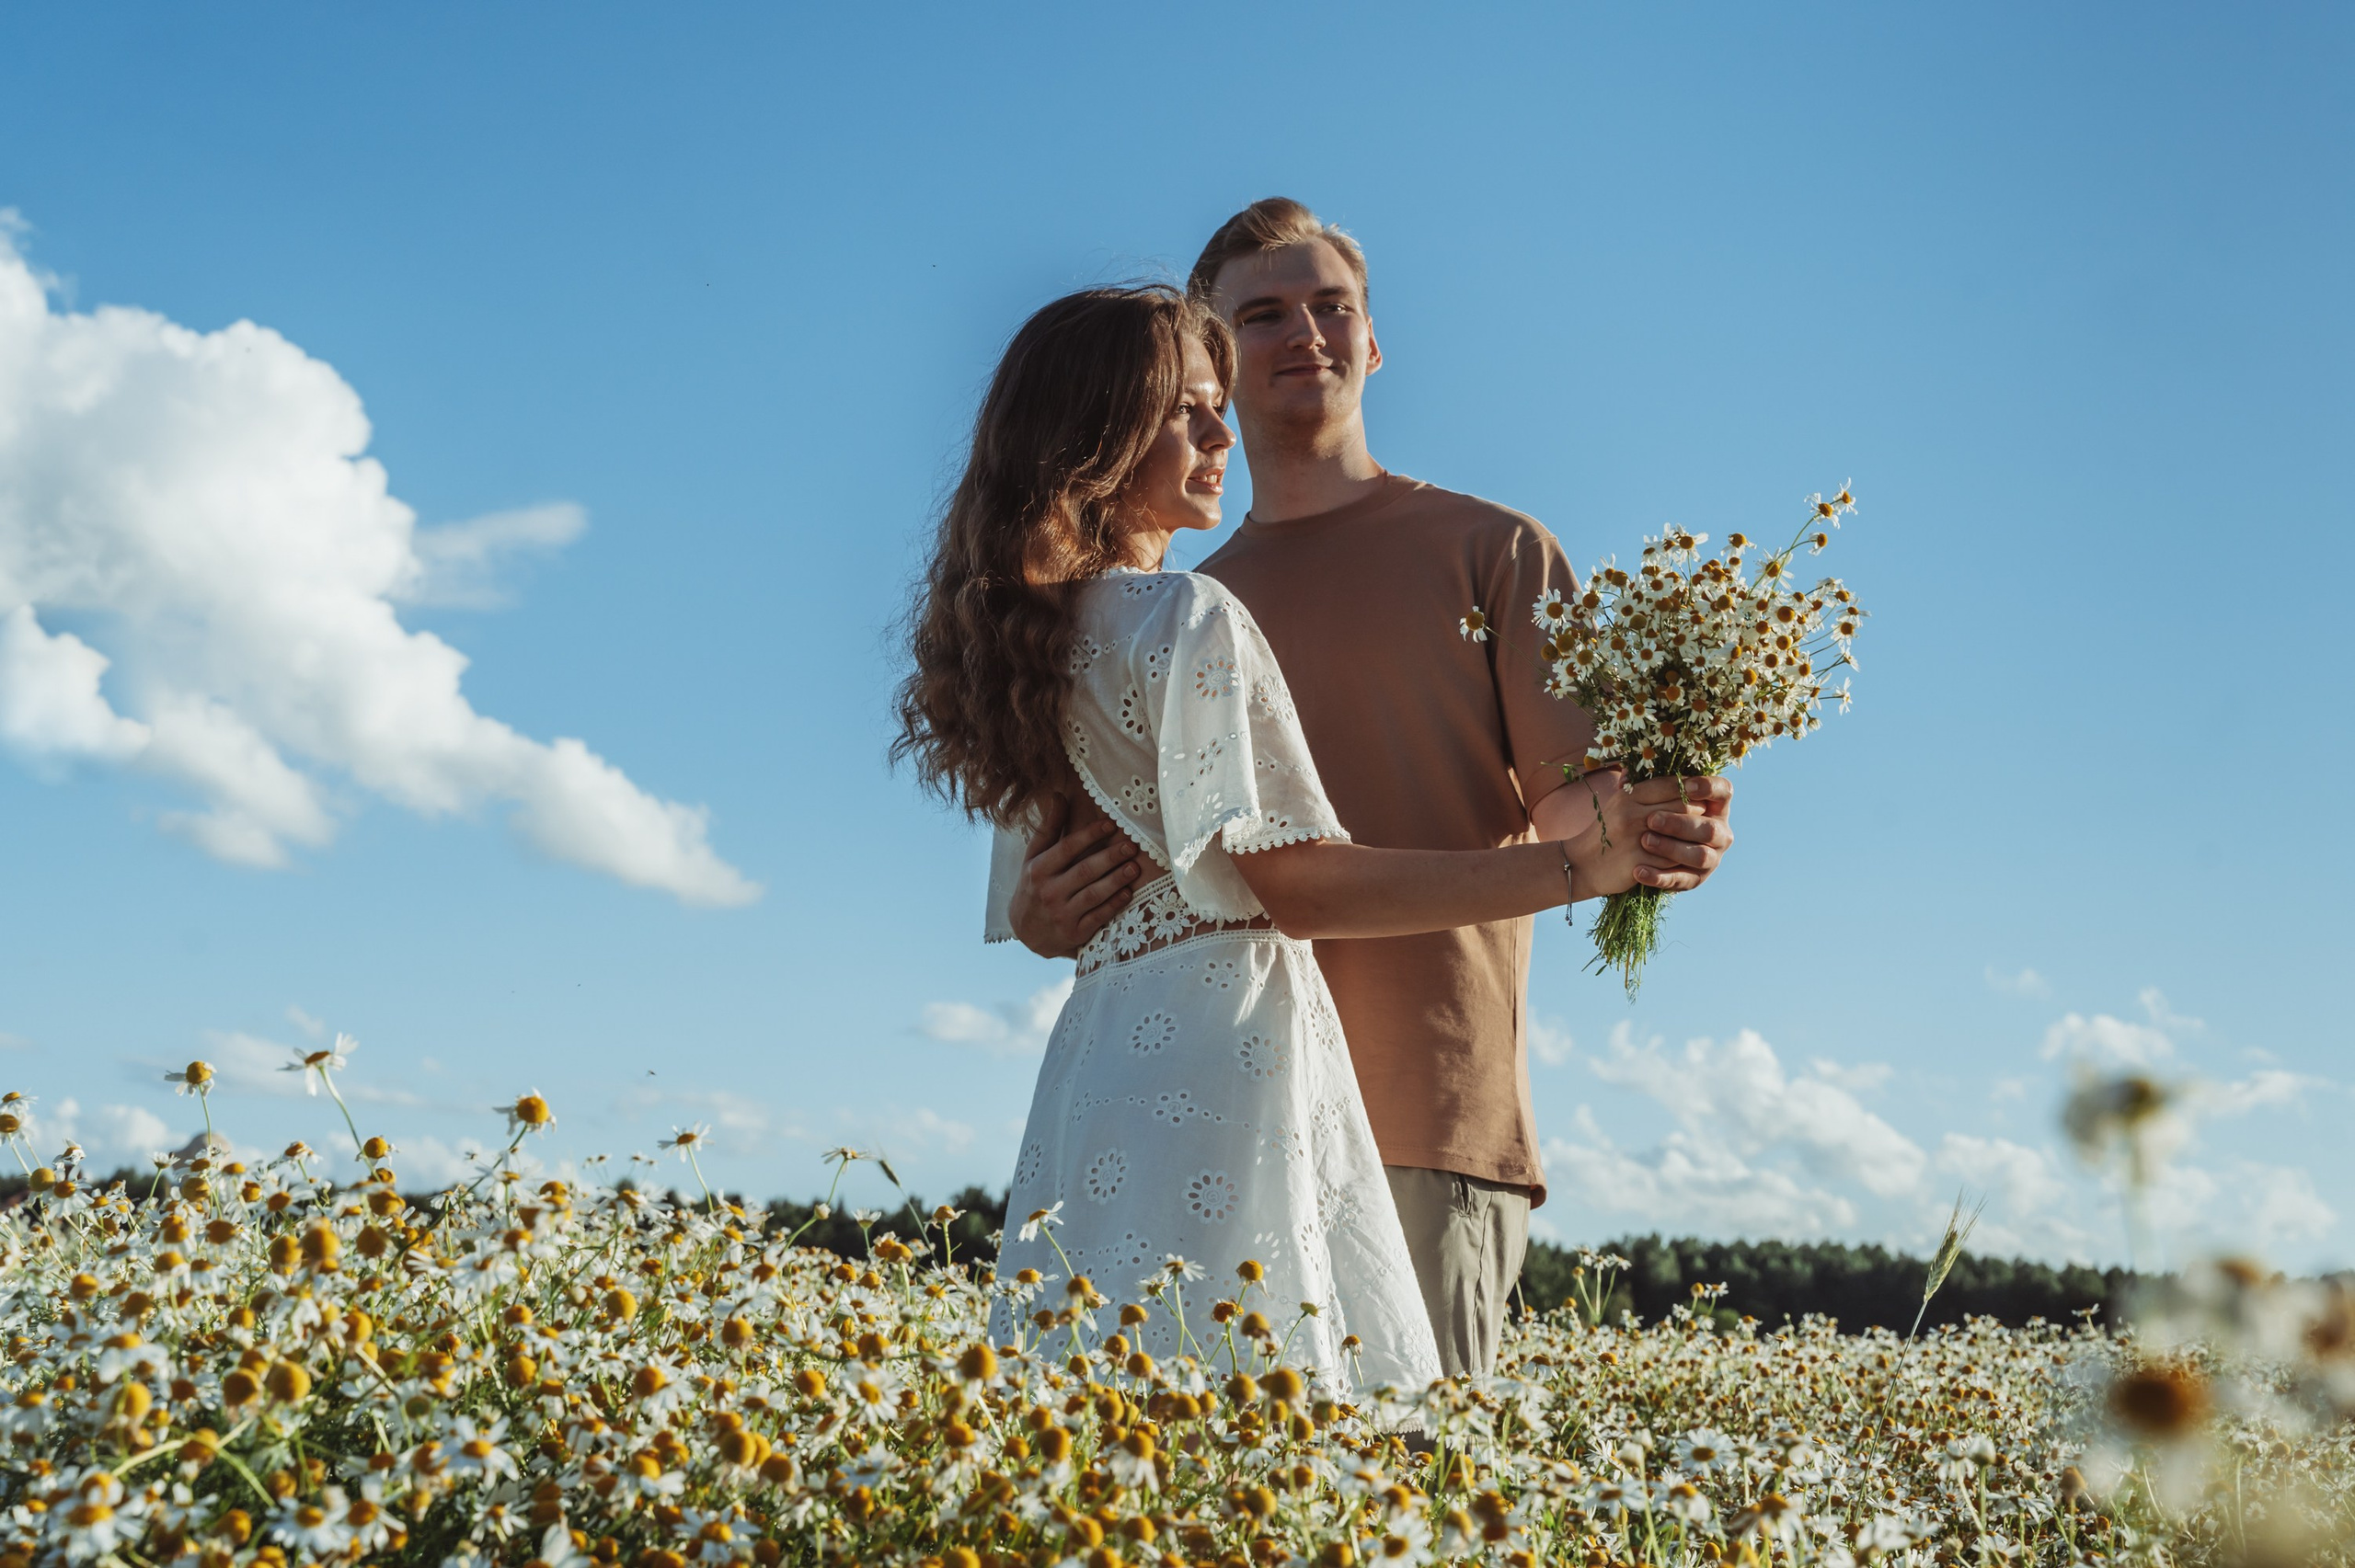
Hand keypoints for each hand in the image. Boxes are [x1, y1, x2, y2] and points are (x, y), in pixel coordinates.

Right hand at [1007, 794, 1145, 958]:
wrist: (1026, 932)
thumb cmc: (1034, 886)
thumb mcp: (1034, 857)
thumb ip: (1049, 828)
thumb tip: (1059, 795)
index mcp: (1038, 869)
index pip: (1066, 848)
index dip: (1089, 835)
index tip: (1110, 824)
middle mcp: (1048, 891)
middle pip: (1084, 871)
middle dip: (1110, 857)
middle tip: (1131, 846)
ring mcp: (1061, 914)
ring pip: (1093, 895)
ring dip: (1116, 880)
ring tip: (1134, 868)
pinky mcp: (1074, 933)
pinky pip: (1097, 917)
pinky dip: (1113, 905)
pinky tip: (1127, 893)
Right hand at [1535, 769, 1734, 897]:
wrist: (1580, 864)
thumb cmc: (1605, 830)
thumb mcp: (1616, 801)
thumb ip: (1638, 784)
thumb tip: (1658, 763)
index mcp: (1628, 795)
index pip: (1671, 784)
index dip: (1692, 786)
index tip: (1704, 789)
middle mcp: (1632, 814)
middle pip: (1682, 806)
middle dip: (1699, 810)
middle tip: (1706, 813)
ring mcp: (1636, 839)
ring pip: (1680, 834)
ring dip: (1693, 835)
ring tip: (1699, 834)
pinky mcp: (1639, 863)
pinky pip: (1672, 859)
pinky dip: (1682, 858)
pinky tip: (1686, 855)